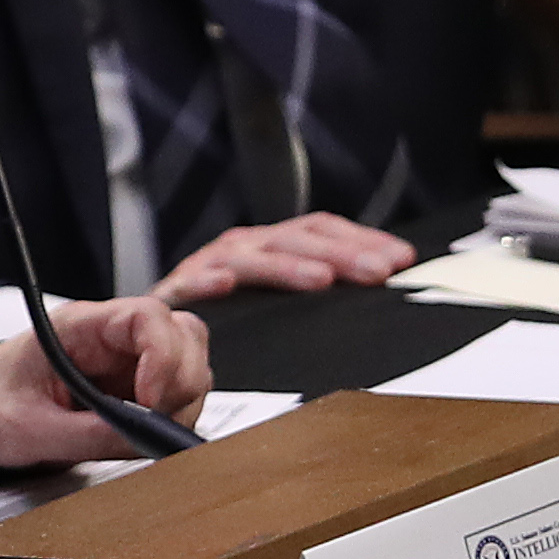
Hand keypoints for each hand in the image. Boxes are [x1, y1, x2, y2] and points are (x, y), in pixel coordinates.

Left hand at [0, 292, 209, 465]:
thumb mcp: (28, 429)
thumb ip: (87, 435)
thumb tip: (143, 440)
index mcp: (80, 327)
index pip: (147, 317)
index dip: (164, 355)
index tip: (151, 401)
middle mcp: (111, 339)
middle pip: (183, 337)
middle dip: (181, 383)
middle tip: (154, 424)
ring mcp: (126, 365)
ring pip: (189, 366)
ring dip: (181, 404)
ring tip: (144, 435)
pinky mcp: (133, 392)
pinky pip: (176, 398)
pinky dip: (174, 420)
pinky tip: (142, 438)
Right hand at [166, 213, 414, 300]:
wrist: (157, 329)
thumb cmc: (227, 318)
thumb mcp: (280, 299)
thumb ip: (322, 289)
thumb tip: (385, 284)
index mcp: (272, 244)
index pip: (322, 229)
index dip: (363, 239)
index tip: (401, 259)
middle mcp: (244, 247)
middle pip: (295, 238)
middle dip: (340, 254)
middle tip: (376, 272)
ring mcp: (210, 266)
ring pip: (252, 258)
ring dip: (287, 267)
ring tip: (320, 279)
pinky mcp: (175, 292)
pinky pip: (190, 285)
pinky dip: (205, 283)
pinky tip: (223, 288)